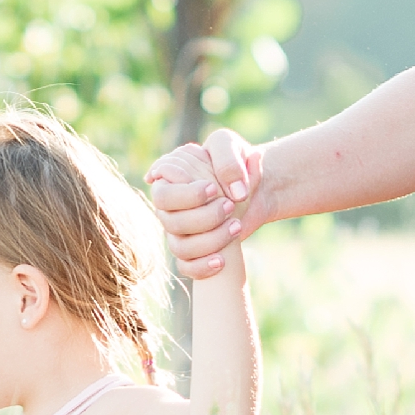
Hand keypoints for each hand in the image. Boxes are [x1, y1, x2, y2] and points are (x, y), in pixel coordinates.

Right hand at [147, 126, 262, 279]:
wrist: (252, 189)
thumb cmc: (235, 163)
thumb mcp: (232, 147)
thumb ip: (229, 159)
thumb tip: (235, 192)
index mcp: (169, 180)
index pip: (162, 195)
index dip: (186, 196)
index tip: (213, 189)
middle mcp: (169, 207)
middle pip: (170, 222)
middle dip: (202, 218)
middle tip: (230, 205)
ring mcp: (177, 231)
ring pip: (180, 247)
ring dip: (209, 241)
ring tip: (236, 226)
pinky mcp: (191, 251)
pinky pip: (186, 267)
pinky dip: (203, 267)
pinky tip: (222, 260)